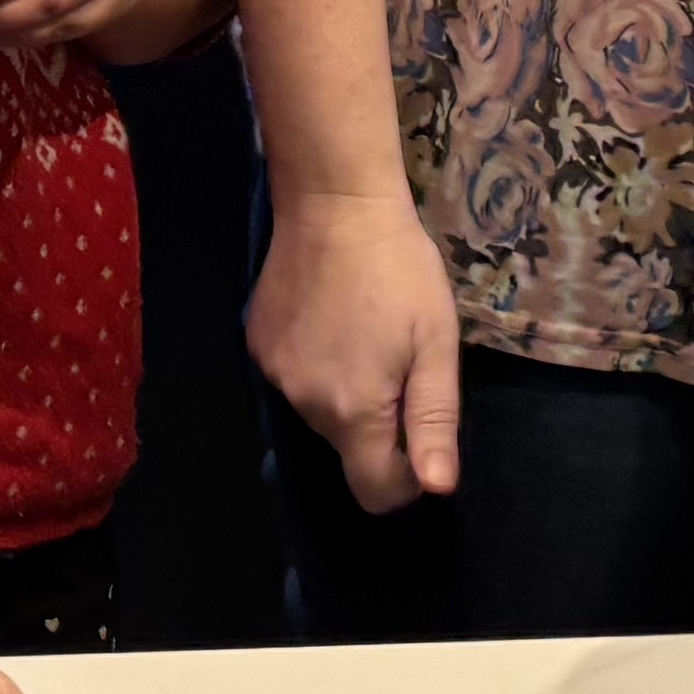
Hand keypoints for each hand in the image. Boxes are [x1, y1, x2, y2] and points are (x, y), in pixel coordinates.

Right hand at [249, 182, 463, 509]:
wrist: (335, 203)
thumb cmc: (400, 272)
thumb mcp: (436, 344)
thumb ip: (433, 421)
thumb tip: (436, 488)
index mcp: (353, 411)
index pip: (375, 491)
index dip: (407, 476)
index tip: (420, 426)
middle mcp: (304, 403)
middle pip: (348, 449)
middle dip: (378, 425)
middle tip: (400, 362)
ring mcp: (273, 373)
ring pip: (320, 414)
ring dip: (345, 395)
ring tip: (365, 336)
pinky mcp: (256, 344)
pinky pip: (293, 380)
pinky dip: (315, 366)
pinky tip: (330, 320)